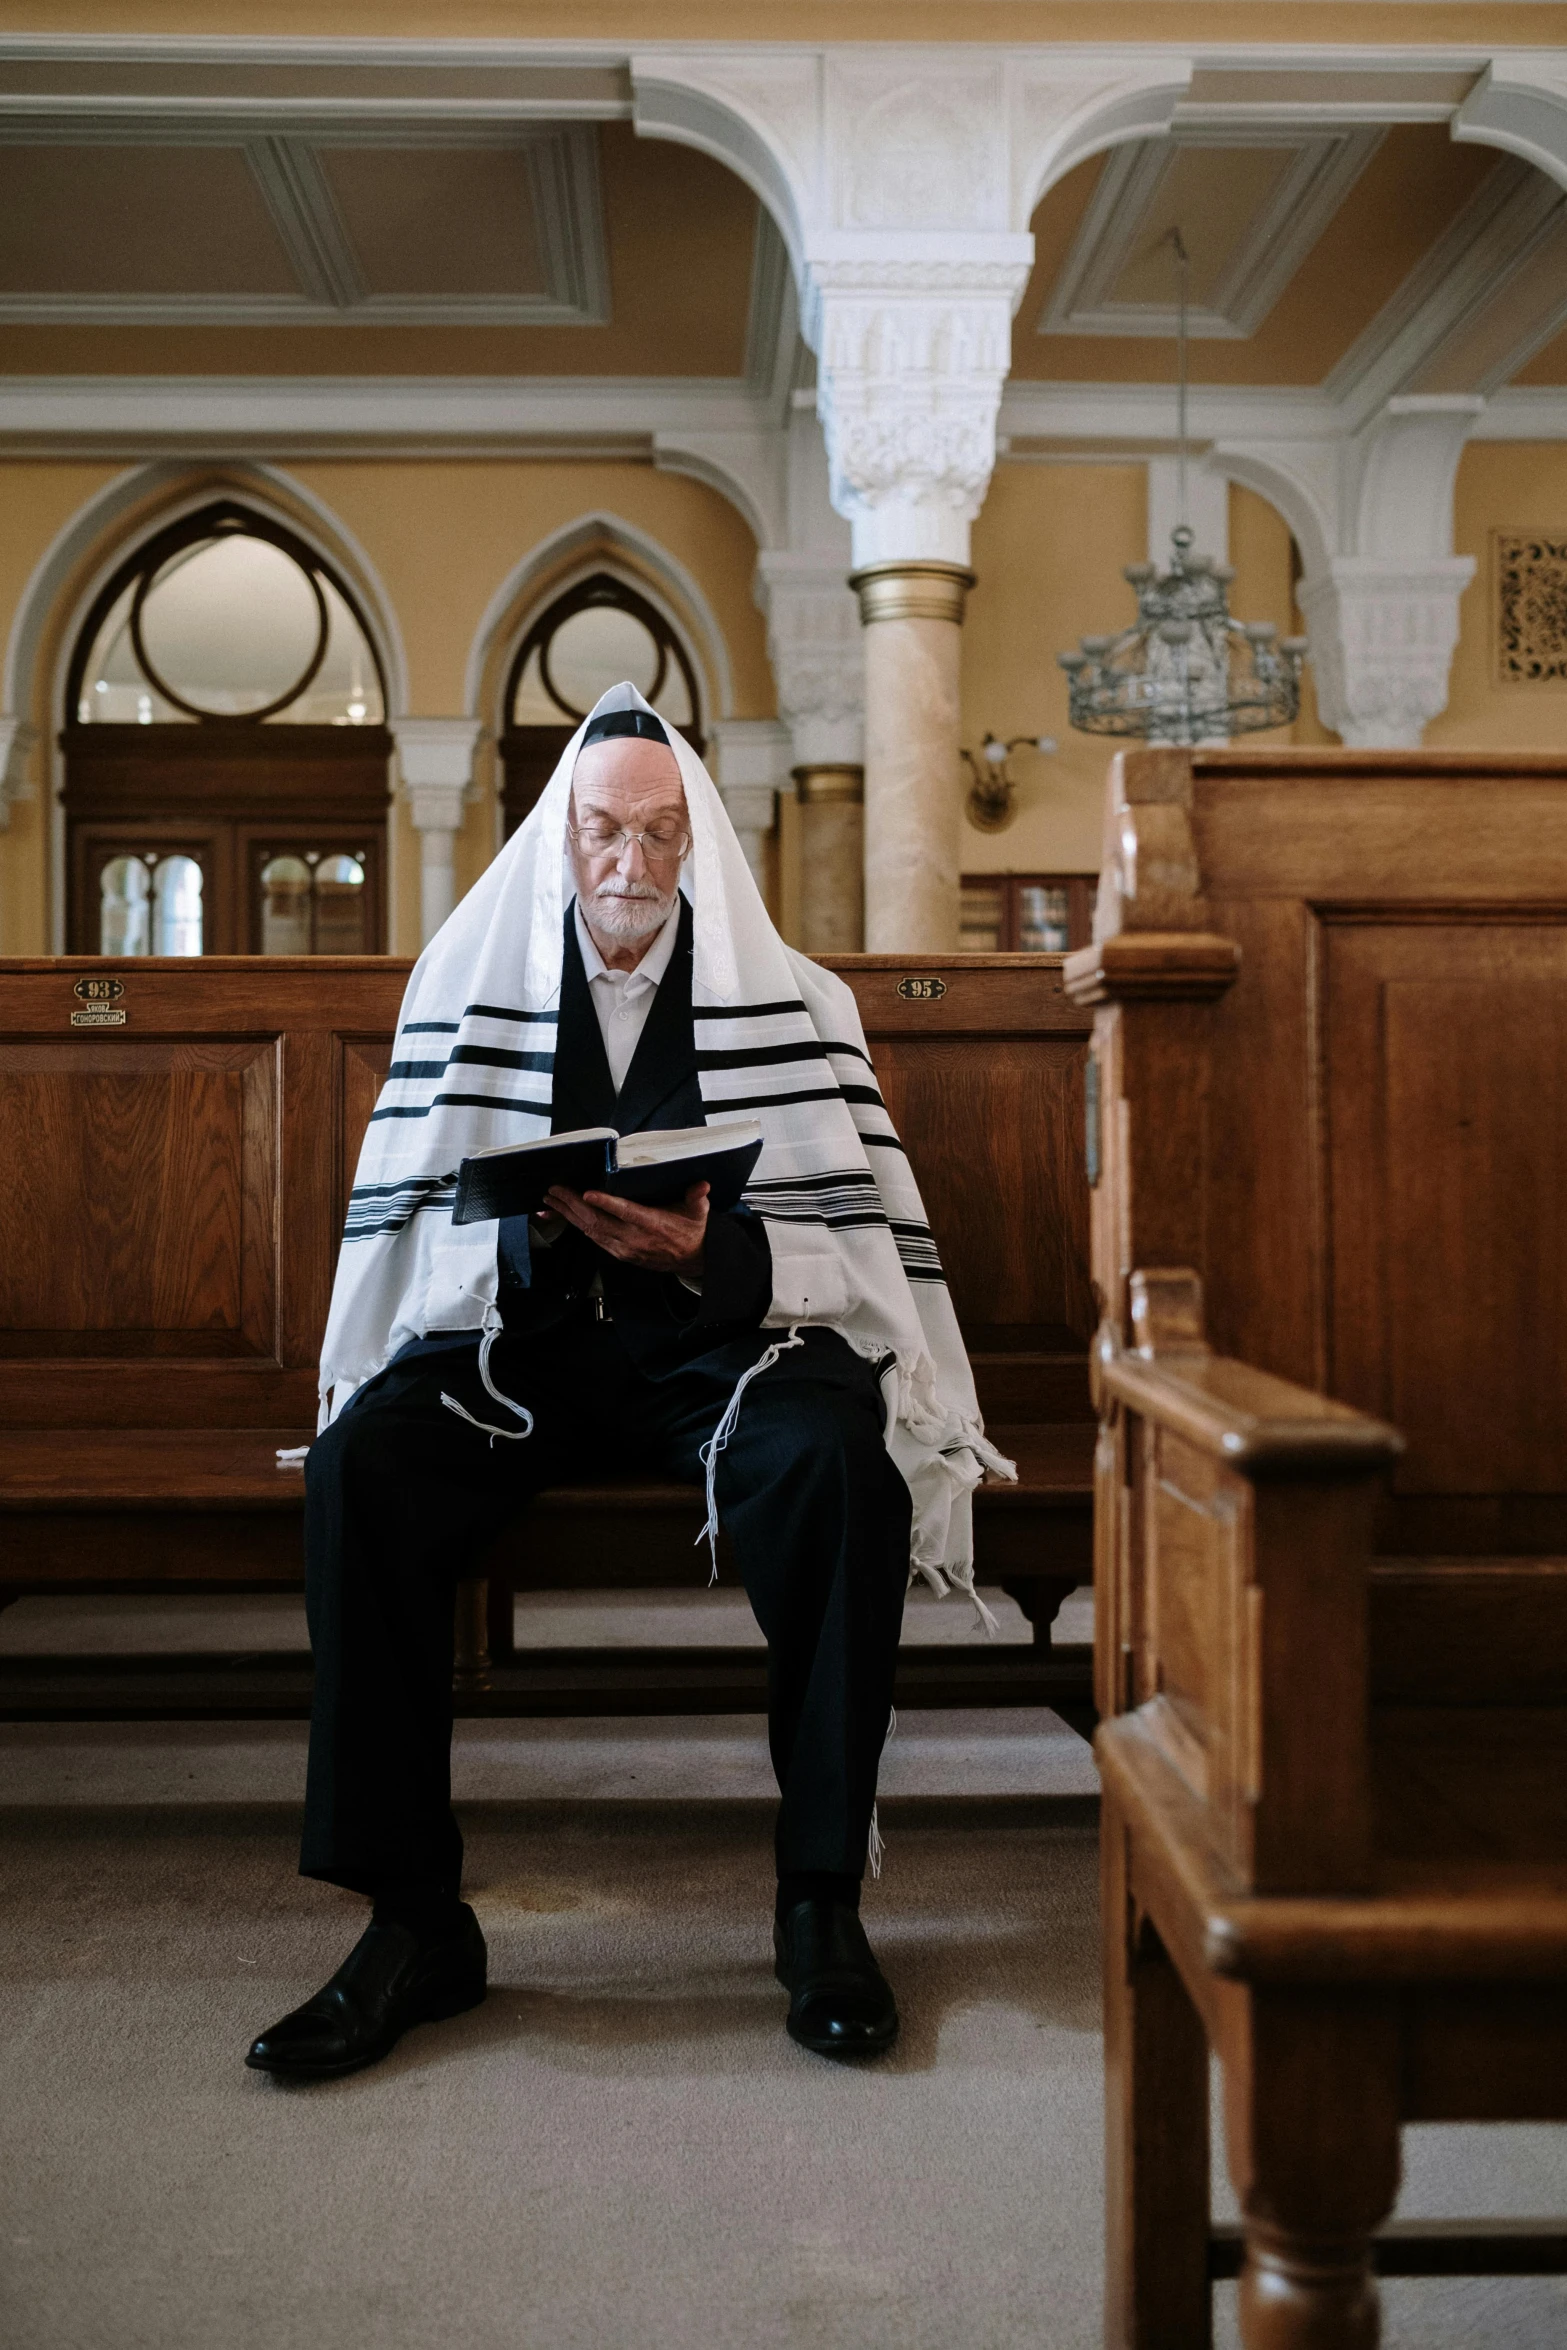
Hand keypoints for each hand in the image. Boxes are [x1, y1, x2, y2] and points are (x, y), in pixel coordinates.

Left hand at [544, 1181, 708, 1275]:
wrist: (692, 1259)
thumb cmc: (691, 1232)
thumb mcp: (698, 1212)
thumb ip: (697, 1197)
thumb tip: (701, 1186)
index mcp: (652, 1224)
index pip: (625, 1212)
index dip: (605, 1203)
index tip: (588, 1193)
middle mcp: (634, 1238)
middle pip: (598, 1221)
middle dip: (573, 1205)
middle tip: (556, 1191)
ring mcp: (624, 1247)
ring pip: (591, 1231)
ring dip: (569, 1215)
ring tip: (552, 1201)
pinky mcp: (619, 1253)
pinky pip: (593, 1239)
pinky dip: (577, 1227)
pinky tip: (565, 1217)